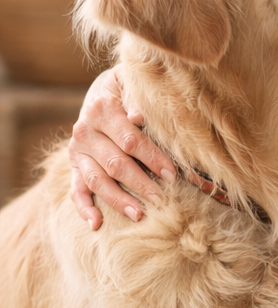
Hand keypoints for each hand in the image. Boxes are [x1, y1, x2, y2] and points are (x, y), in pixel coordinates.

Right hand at [69, 67, 175, 228]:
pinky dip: (83, 208)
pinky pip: (76, 189)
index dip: (153, 158)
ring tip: (139, 215)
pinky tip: (96, 224)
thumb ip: (137, 97)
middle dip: (142, 183)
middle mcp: (85, 131)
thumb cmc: (127, 89)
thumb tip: (140, 116)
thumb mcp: (131, 83)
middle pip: (116, 164)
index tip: (173, 174)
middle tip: (162, 200)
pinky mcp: (74, 166)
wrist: (101, 91)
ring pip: (97, 180)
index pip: (130, 140)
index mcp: (102, 109)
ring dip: (118, 200)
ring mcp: (77, 151)